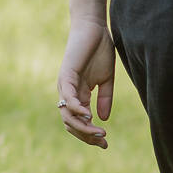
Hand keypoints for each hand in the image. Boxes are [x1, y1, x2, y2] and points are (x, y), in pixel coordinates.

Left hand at [58, 20, 116, 148]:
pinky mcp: (66, 75)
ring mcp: (65, 85)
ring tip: (99, 132)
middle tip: (103, 142)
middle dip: (87, 136)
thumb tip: (102, 119)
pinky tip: (89, 115)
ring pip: (67, 115)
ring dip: (83, 127)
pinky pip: (68, 98)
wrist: (95, 28)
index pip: (79, 122)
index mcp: (78, 95)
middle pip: (71, 124)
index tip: (105, 143)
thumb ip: (105, 99)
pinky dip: (77, 109)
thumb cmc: (100, 51)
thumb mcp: (106, 80)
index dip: (90, 135)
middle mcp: (68, 93)